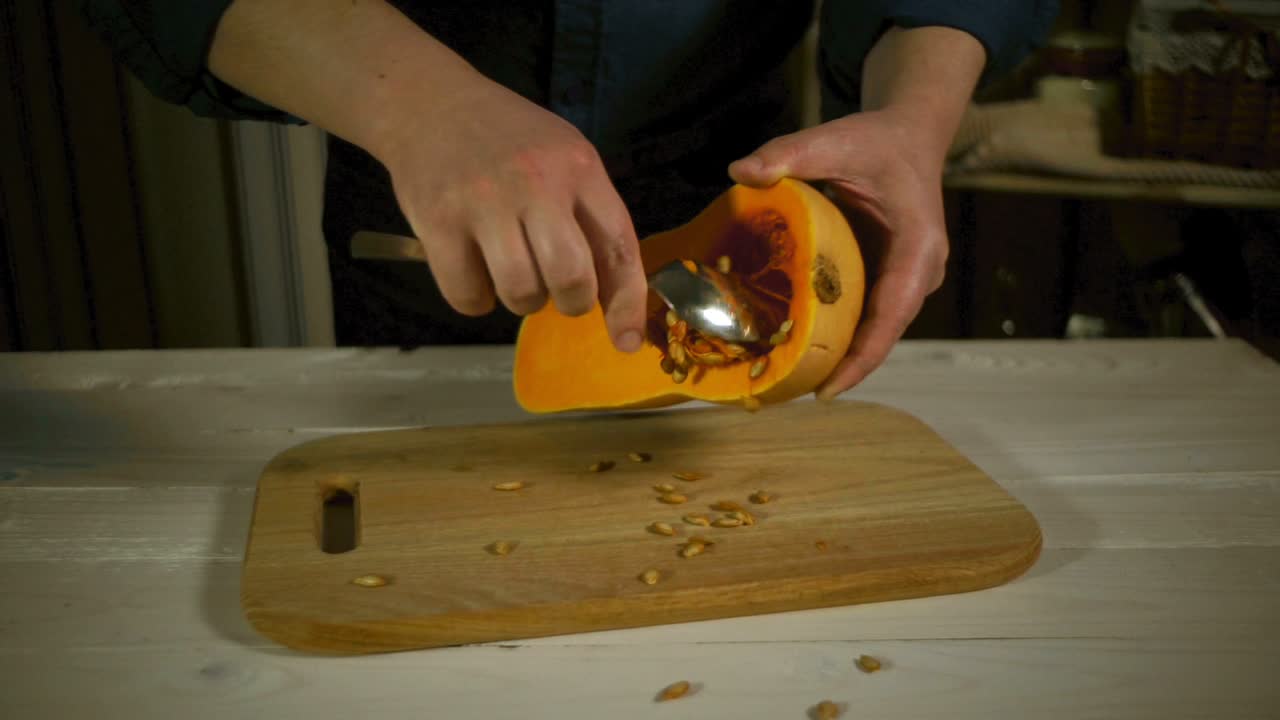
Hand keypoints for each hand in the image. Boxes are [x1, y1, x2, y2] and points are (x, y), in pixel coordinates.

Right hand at [376, 78, 646, 351]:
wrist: (429, 104)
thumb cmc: (507, 141)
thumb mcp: (564, 158)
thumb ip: (591, 218)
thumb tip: (616, 300)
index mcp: (578, 168)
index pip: (618, 245)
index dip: (627, 302)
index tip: (627, 341)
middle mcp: (536, 183)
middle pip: (570, 277)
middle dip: (570, 302)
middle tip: (556, 291)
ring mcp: (484, 202)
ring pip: (520, 292)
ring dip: (521, 300)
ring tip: (511, 272)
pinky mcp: (438, 221)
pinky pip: (467, 295)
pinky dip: (474, 299)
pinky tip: (473, 270)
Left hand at [728, 108, 948, 397]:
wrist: (909, 136)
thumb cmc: (876, 140)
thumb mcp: (833, 139)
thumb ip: (788, 153)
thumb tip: (738, 171)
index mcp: (918, 247)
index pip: (892, 316)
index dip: (861, 358)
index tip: (827, 390)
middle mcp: (921, 273)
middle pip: (881, 334)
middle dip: (841, 367)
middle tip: (789, 392)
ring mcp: (908, 280)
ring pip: (873, 329)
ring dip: (837, 354)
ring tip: (787, 379)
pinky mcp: (891, 280)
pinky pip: (865, 313)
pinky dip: (835, 330)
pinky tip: (797, 345)